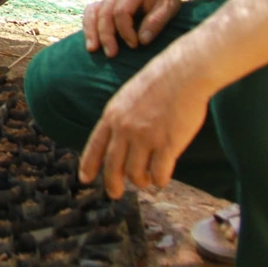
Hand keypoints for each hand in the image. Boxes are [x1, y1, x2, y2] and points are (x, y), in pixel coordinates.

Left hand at [79, 56, 209, 197]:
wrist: (183, 73)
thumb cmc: (159, 81)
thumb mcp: (127, 96)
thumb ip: (120, 118)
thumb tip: (117, 141)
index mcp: (112, 115)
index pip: (94, 147)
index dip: (89, 165)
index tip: (85, 179)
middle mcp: (125, 129)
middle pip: (112, 167)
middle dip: (112, 184)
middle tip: (115, 193)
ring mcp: (145, 137)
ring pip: (135, 174)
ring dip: (141, 181)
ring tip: (146, 180)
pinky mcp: (167, 144)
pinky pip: (159, 174)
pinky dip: (159, 180)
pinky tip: (162, 179)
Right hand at [83, 0, 184, 56]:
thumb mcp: (170, 6)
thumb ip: (156, 22)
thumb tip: (142, 41)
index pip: (121, 11)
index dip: (125, 31)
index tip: (135, 45)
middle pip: (104, 13)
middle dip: (106, 35)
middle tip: (111, 55)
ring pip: (93, 12)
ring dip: (91, 31)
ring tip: (92, 49)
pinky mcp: (107, 3)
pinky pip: (91, 12)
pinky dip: (89, 26)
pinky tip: (91, 41)